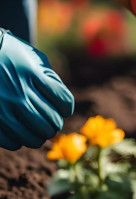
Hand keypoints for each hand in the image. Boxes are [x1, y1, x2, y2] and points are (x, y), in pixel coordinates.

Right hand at [0, 30, 73, 149]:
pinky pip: (12, 142)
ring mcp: (2, 107)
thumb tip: (63, 108)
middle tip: (50, 123)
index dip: (66, 108)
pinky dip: (18, 141)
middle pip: (52, 122)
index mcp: (32, 75)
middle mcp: (18, 92)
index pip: (64, 102)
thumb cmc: (10, 56)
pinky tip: (17, 133)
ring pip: (34, 137)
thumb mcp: (34, 59)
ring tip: (38, 132)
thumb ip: (50, 80)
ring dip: (40, 136)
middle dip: (55, 124)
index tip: (62, 108)